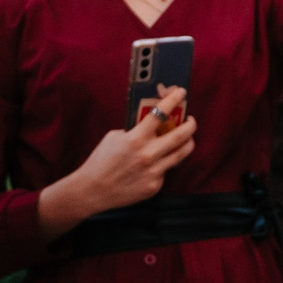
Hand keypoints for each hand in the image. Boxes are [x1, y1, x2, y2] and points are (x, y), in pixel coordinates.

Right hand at [37, 85, 196, 235]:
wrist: (91, 191)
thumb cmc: (101, 161)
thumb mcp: (114, 138)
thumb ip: (135, 130)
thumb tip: (155, 123)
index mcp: (135, 139)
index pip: (160, 114)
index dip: (174, 100)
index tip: (181, 92)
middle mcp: (148, 155)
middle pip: (182, 135)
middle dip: (191, 124)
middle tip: (191, 119)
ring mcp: (153, 171)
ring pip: (183, 153)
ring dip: (187, 142)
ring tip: (185, 137)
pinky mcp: (155, 185)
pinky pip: (166, 170)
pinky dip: (164, 163)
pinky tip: (155, 163)